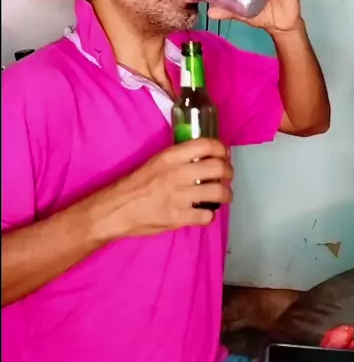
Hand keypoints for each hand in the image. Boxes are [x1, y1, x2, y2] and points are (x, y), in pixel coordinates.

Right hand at [109, 138, 232, 237]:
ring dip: (226, 194)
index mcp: (170, 157)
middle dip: (228, 172)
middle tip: (227, 176)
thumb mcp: (156, 162)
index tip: (224, 155)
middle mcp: (177, 174)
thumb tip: (206, 154)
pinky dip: (210, 215)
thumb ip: (179, 158)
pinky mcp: (179, 217)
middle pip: (218, 167)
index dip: (221, 149)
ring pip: (218, 192)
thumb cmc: (136, 184)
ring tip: (224, 195)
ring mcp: (179, 196)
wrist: (117, 209)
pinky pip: (207, 215)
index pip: (206, 144)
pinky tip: (204, 212)